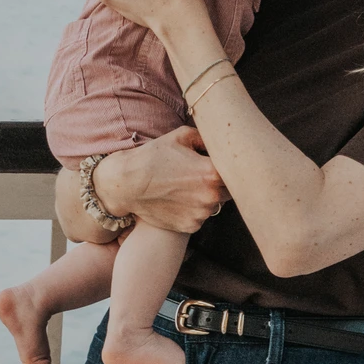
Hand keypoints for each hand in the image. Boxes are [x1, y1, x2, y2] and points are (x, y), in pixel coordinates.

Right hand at [93, 128, 228, 233]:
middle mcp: (211, 196)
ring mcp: (201, 214)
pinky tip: (179, 199)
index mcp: (212, 173)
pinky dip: (195, 210)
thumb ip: (206, 137)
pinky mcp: (191, 226)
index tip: (221, 164)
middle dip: (220, 183)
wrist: (126, 184)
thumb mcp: (180, 137)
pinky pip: (202, 217)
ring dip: (207, 197)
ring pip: (215, 205)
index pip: (237, 171)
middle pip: (229, 190)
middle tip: (201, 175)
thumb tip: (220, 142)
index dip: (230, 167)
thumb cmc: (153, 157)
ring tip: (186, 187)